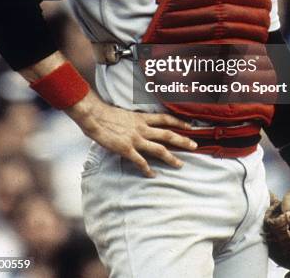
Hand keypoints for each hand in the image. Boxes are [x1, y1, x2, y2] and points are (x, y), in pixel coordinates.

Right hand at [65, 89, 197, 176]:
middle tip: (195, 145)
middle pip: (168, 134)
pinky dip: (148, 169)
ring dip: (171, 157)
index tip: (190, 126)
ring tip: (180, 164)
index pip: (165, 119)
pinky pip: (140, 162)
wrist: (95, 116)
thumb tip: (137, 125)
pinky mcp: (126, 149)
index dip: (179, 122)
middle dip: (183, 140)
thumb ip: (134, 121)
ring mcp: (135, 139)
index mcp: (142, 118)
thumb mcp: (125, 114)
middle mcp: (142, 128)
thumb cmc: (106, 114)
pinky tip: (153, 175)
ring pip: (159, 149)